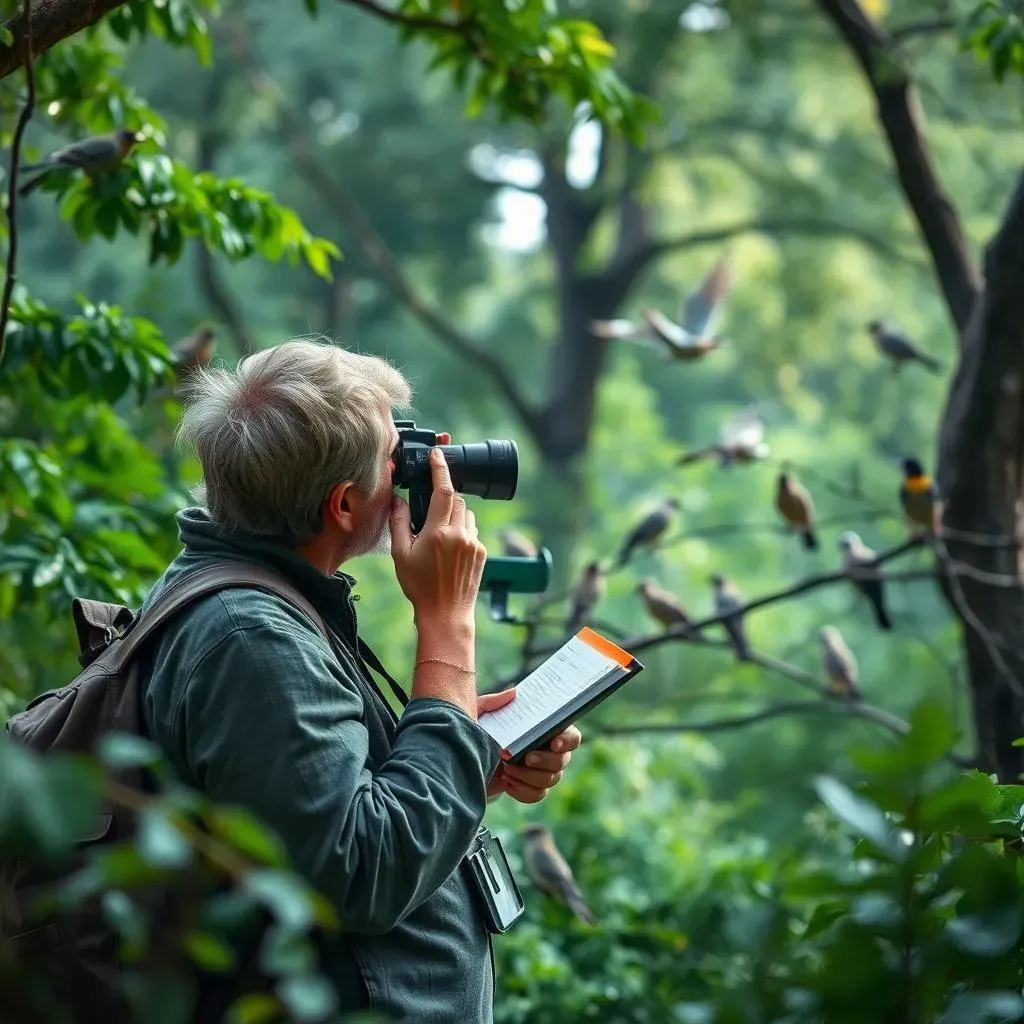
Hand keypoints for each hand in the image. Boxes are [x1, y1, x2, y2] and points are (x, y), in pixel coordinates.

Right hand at [391, 446, 486, 630]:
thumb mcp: (401, 554)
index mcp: (438, 533)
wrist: (446, 614)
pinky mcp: (482, 552)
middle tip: (429, 514)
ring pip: (467, 513)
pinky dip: (462, 530)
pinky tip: (450, 549)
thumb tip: (398, 500)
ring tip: (439, 535)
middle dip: (444, 498)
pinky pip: (473, 529)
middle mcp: (460, 535)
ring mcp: (474, 543)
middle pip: (456, 499)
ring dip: (454, 514)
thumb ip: (399, 523)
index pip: (443, 491)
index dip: (440, 469)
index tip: (437, 454)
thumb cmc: (420, 587)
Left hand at [479, 690, 581, 803]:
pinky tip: (507, 782)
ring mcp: (541, 771)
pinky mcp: (530, 788)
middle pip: (563, 760)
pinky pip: (537, 794)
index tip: (553, 743)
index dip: (567, 741)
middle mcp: (548, 750)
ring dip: (529, 777)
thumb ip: (493, 702)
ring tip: (507, 769)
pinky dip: (522, 790)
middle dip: (545, 761)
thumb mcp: (479, 713)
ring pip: (551, 779)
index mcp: (543, 728)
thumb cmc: (476, 730)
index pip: (571, 735)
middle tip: (525, 758)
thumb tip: (513, 693)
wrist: (465, 760)